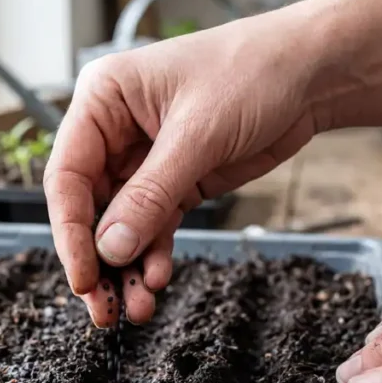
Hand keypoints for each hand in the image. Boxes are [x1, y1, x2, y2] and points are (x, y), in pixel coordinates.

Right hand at [43, 10, 319, 326]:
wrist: (314, 72)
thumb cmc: (254, 73)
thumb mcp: (198, 135)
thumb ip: (151, 195)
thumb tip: (110, 250)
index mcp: (103, 100)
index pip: (68, 176)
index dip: (71, 232)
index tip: (82, 277)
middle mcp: (114, 130)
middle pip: (89, 208)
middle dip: (98, 260)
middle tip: (103, 310)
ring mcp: (144, 159)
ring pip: (121, 224)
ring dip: (127, 268)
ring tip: (137, 309)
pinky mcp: (176, 181)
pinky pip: (154, 226)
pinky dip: (154, 255)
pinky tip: (158, 280)